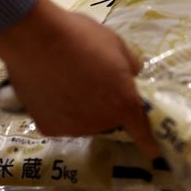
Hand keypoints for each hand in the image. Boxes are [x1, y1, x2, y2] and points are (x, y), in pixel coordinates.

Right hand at [0, 0, 157, 157]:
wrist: (36, 38)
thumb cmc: (82, 37)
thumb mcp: (118, 46)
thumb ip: (130, 67)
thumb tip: (132, 75)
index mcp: (125, 103)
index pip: (142, 131)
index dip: (149, 143)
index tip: (155, 152)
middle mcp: (102, 122)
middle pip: (111, 119)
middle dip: (108, 105)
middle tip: (95, 82)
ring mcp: (74, 128)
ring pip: (86, 121)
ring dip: (84, 108)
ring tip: (70, 81)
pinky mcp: (49, 128)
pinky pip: (62, 121)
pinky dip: (60, 110)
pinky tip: (54, 90)